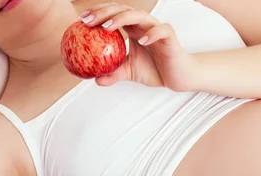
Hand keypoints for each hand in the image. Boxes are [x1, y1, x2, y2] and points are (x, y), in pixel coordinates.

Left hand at [79, 3, 196, 90]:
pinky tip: (142, 41)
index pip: (113, 14)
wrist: (179, 77)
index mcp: (133, 29)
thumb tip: (95, 80)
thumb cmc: (156, 70)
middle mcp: (143, 25)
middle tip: (87, 20)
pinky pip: (162, 31)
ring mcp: (156, 29)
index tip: (81, 20)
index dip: (98, 13)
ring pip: (139, 16)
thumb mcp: (130, 72)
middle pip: (122, 10)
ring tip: (107, 27)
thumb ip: (113, 73)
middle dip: (104, 12)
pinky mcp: (170, 37)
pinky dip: (152, 34)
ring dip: (121, 19)